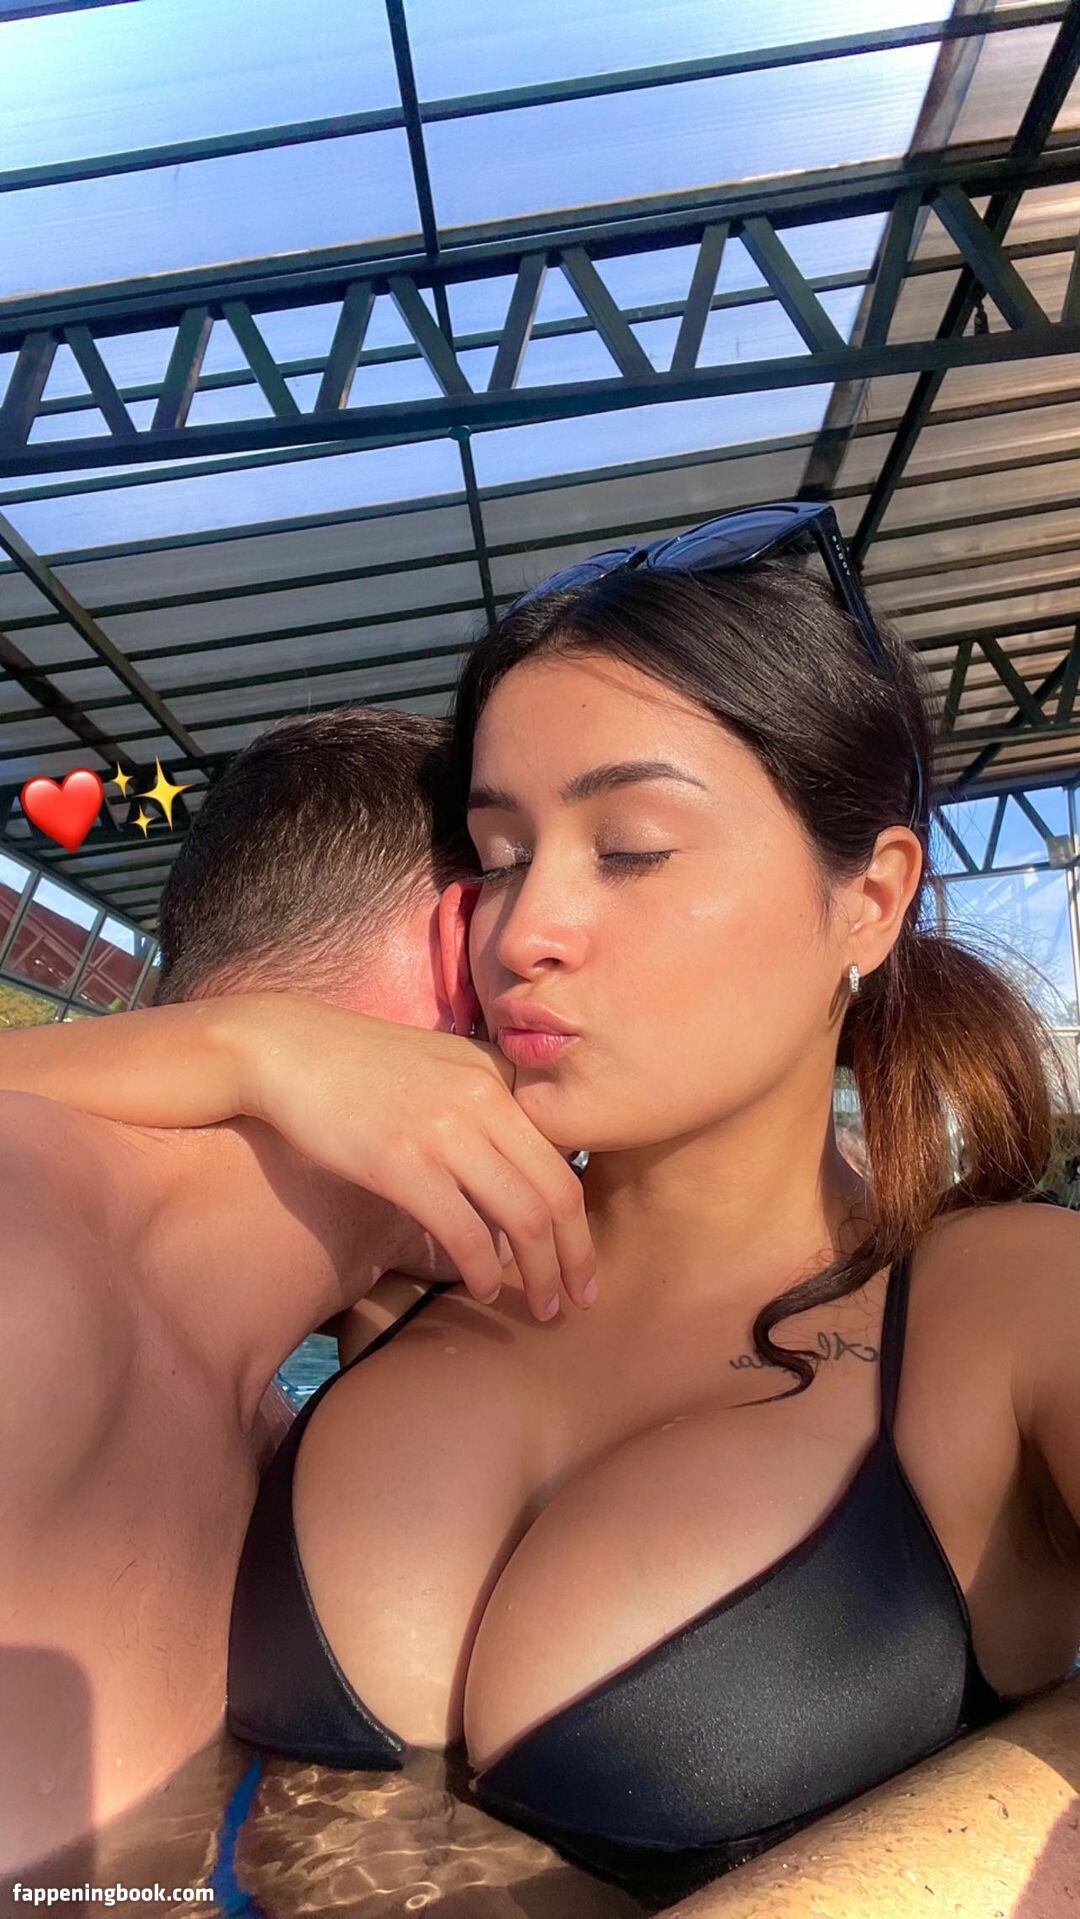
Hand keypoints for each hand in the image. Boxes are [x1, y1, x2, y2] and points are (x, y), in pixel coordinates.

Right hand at [232, 995, 595, 1319]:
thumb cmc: (359, 1064)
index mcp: (497, 1074)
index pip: (567, 1152)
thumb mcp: (440, 1063)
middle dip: (576, 1256)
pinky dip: (483, 1270)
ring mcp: (445, 1129)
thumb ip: (487, 1101)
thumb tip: (523, 1166)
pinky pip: (464, 1231)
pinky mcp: (401, 1162)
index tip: (583, 1255)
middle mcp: (483, 1098)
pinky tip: (482, 1289)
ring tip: (542, 1307)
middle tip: (582, 1297)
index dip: (582, 1214)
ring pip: (523, 1217)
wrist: (286, 1048)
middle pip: (558, 1191)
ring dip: (540, 1274)